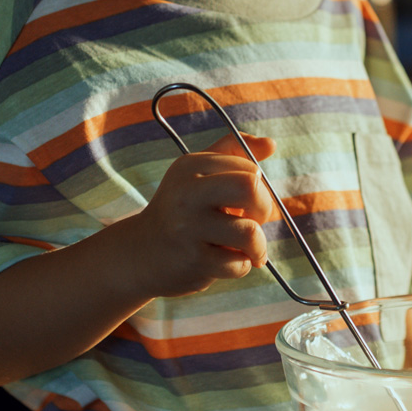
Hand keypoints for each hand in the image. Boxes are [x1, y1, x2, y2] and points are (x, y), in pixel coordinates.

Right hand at [116, 135, 278, 297]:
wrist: (140, 253)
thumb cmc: (180, 210)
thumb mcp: (198, 173)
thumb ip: (234, 152)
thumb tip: (270, 144)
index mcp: (191, 165)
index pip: (249, 168)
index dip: (258, 188)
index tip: (243, 202)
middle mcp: (187, 192)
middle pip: (251, 188)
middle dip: (264, 208)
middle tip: (252, 221)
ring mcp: (189, 227)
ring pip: (249, 233)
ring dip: (257, 246)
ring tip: (247, 249)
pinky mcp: (193, 260)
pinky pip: (239, 264)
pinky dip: (241, 266)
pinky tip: (225, 262)